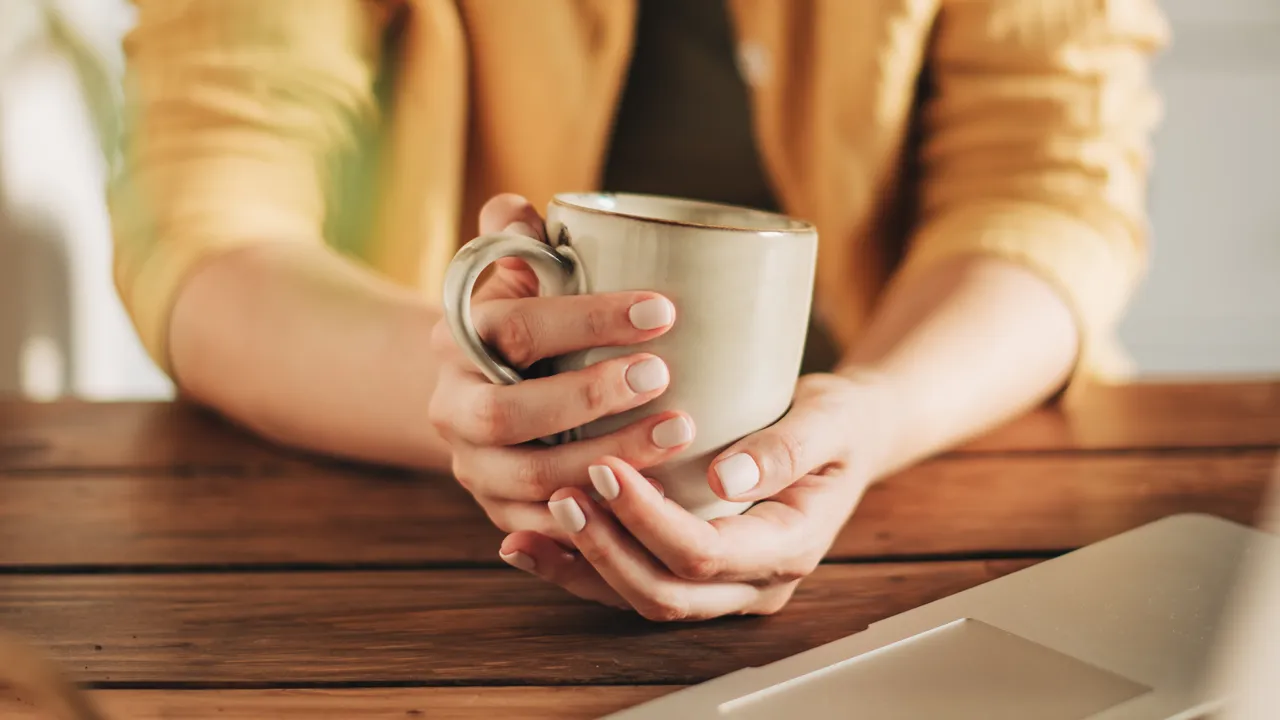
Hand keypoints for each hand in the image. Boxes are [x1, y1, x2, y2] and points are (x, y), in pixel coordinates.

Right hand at [429, 194, 696, 542]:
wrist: (482, 392)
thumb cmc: (525, 321)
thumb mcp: (517, 276)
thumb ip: (518, 240)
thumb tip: (517, 210)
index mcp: (457, 340)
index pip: (515, 328)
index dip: (587, 319)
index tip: (662, 309)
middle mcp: (452, 407)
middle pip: (508, 412)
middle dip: (588, 397)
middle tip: (661, 376)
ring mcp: (473, 465)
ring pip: (532, 476)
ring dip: (607, 458)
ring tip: (679, 433)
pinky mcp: (500, 511)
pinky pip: (542, 527)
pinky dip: (594, 518)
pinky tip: (650, 500)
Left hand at [497, 373, 893, 618]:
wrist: (846, 438)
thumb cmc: (838, 421)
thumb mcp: (829, 419)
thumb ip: (786, 448)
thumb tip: (728, 479)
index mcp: (790, 546)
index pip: (706, 554)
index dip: (649, 519)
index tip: (606, 467)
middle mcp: (754, 582)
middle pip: (666, 592)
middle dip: (606, 548)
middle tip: (562, 492)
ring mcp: (724, 587)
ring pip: (641, 599)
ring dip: (584, 566)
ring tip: (533, 522)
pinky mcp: (694, 573)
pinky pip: (631, 584)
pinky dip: (580, 568)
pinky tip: (533, 543)